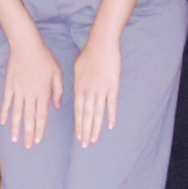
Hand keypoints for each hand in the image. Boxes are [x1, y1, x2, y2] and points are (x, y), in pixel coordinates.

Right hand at [0, 33, 62, 149]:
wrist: (26, 45)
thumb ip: (57, 90)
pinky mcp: (9, 85)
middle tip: (27, 146)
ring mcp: (18, 90)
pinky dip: (5, 112)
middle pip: (29, 117)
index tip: (37, 140)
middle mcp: (30, 94)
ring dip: (16, 127)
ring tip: (14, 139)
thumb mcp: (57, 72)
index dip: (39, 128)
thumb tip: (56, 105)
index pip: (41, 115)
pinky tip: (3, 122)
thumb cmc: (44, 57)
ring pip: (17, 112)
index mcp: (43, 92)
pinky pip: (6, 101)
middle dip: (28, 133)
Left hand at [72, 30, 121, 147]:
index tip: (78, 136)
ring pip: (97, 112)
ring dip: (96, 127)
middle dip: (85, 131)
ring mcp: (101, 89)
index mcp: (79, 87)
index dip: (78, 124)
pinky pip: (111, 104)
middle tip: (85, 144)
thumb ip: (77, 84)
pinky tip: (110, 126)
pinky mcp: (112, 86)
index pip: (78, 110)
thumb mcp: (77, 69)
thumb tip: (75, 95)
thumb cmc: (88, 55)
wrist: (101, 44)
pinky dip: (110, 115)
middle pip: (87, 115)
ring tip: (94, 140)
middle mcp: (88, 91)